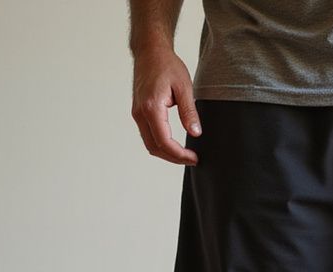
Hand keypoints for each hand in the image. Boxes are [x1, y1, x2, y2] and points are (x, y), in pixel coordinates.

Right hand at [131, 46, 200, 164]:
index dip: (179, 154)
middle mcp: (140, 113)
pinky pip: (147, 135)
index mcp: (151, 107)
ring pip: (149, 143)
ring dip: (166, 153)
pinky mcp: (138, 112)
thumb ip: (189, 112)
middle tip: (192, 159)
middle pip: (154, 147)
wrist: (150, 51)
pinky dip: (160, 144)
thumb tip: (195, 133)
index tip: (194, 158)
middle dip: (173, 158)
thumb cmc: (166, 65)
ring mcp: (137, 113)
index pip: (164, 141)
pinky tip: (174, 144)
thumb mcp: (184, 87)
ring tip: (185, 154)